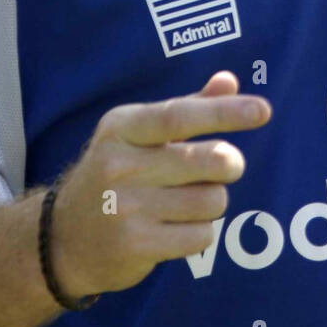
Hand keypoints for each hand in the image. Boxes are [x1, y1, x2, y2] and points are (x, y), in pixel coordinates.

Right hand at [52, 71, 269, 296]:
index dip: (224, 113)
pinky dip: (199, 233)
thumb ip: (186, 107)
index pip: (180, 115)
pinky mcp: (135, 245)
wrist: (64, 238)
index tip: (262, 111)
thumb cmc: (115, 174)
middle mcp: (119, 164)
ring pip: (211, 201)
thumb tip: (229, 81)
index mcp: (122, 127)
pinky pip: (201, 236)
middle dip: (229, 164)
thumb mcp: (138, 134)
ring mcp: (125, 207)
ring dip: (212, 202)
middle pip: (209, 161)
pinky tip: (174, 229)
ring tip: (186, 202)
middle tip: (225, 166)